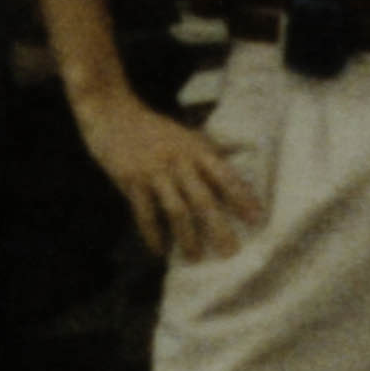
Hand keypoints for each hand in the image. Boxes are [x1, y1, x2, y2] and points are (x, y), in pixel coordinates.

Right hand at [81, 87, 261, 262]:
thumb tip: (239, 169)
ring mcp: (154, 171)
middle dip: (218, 228)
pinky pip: (145, 214)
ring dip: (187, 237)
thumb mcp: (185, 136)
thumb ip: (207, 154)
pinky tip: (160, 252)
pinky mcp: (130, 180)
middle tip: (231, 252)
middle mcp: (178, 161)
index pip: (224, 175)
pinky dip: (153, 235)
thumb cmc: (154, 129)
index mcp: (196, 149)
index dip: (241, 197)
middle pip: (203, 199)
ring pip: (176, 210)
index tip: (257, 219)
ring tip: (195, 258)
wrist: (112, 112)